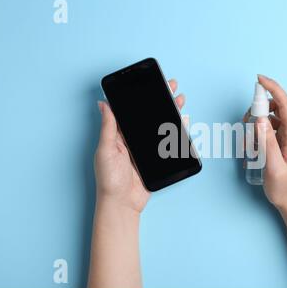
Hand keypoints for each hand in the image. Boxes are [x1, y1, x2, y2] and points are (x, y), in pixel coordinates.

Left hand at [94, 79, 185, 212]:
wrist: (123, 203)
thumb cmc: (109, 179)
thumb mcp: (106, 150)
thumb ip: (108, 127)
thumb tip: (103, 104)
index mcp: (119, 134)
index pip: (131, 110)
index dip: (141, 96)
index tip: (151, 84)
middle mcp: (133, 139)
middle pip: (149, 115)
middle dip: (161, 100)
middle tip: (171, 87)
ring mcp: (145, 148)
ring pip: (160, 126)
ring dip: (170, 112)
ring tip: (179, 100)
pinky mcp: (156, 158)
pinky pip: (168, 142)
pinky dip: (176, 131)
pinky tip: (183, 122)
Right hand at [244, 75, 286, 216]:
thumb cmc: (284, 188)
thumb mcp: (273, 167)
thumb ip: (267, 142)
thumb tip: (260, 119)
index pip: (285, 103)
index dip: (272, 88)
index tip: (258, 79)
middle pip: (277, 107)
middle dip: (258, 110)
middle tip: (245, 125)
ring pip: (272, 116)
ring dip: (258, 123)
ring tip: (250, 143)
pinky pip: (272, 127)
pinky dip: (261, 131)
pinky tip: (255, 146)